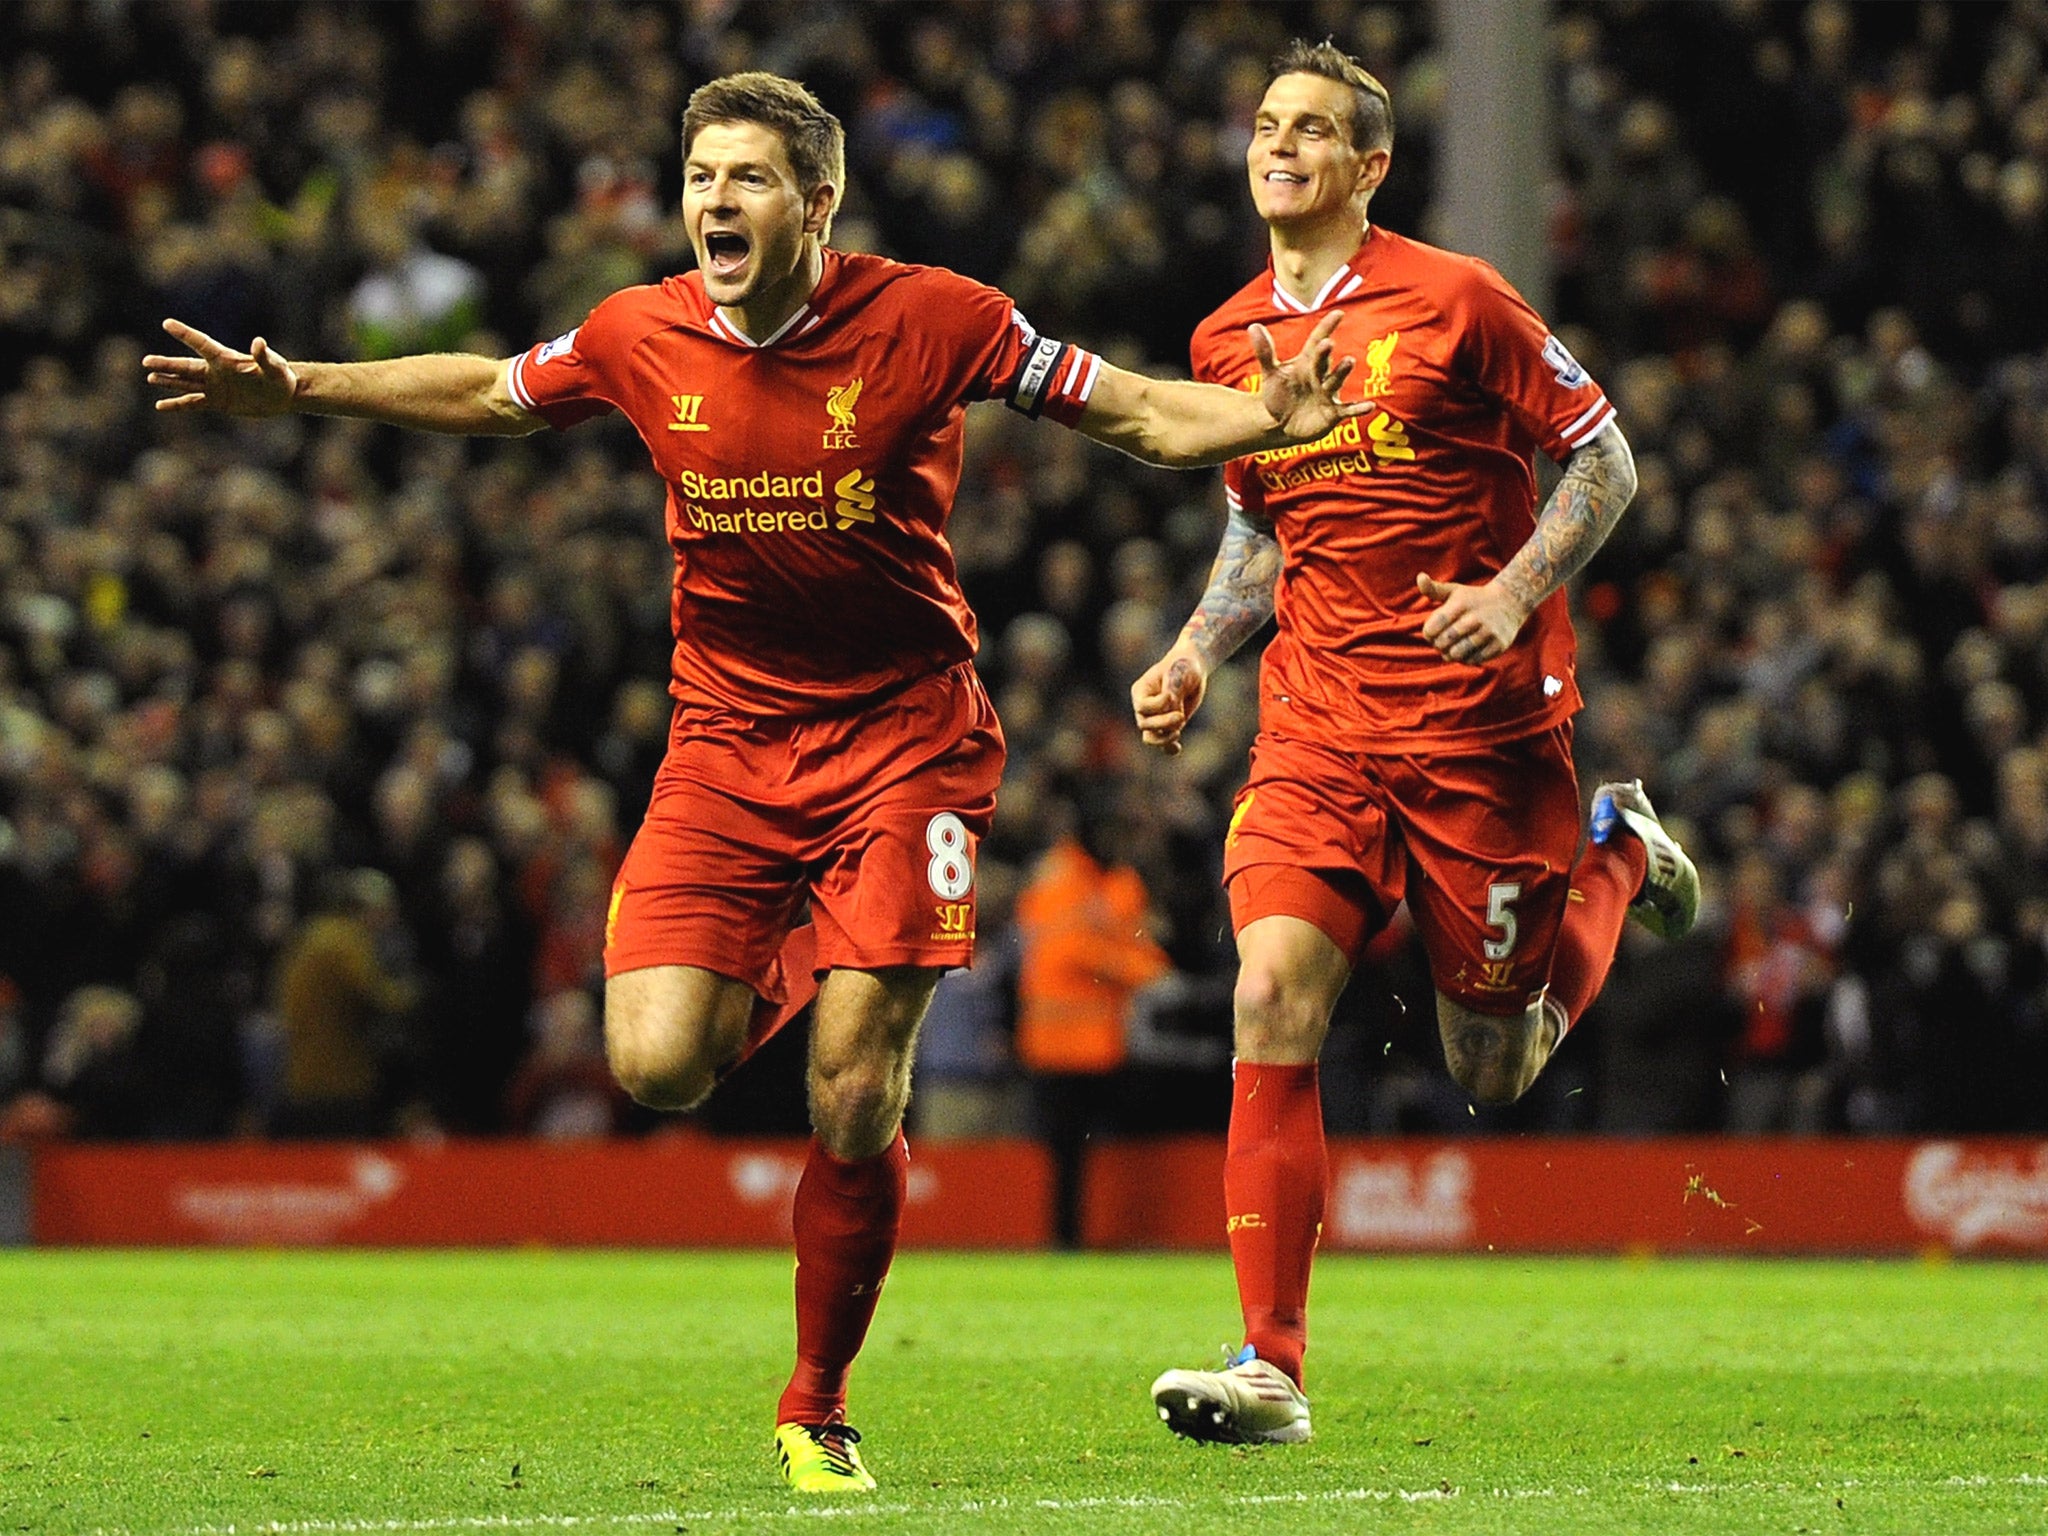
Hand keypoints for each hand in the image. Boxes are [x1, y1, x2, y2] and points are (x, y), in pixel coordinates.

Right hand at [143, 319, 300, 416]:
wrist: (284, 395)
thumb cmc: (281, 377)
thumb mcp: (275, 367)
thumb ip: (264, 356)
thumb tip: (258, 342)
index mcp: (226, 359)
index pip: (201, 344)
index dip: (185, 334)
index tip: (167, 323)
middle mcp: (216, 371)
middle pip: (186, 366)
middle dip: (166, 364)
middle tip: (146, 361)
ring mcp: (215, 387)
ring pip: (186, 383)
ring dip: (168, 380)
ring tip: (150, 377)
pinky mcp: (218, 402)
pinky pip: (193, 403)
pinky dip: (177, 405)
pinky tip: (160, 406)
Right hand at [1131, 645, 1207, 754]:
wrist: (1193, 670)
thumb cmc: (1182, 667)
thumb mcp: (1178, 673)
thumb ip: (1173, 690)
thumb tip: (1172, 708)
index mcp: (1141, 691)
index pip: (1142, 706)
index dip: (1157, 706)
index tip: (1172, 696)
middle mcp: (1144, 707)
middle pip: (1144, 724)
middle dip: (1162, 723)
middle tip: (1181, 717)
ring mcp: (1155, 718)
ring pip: (1150, 737)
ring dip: (1163, 740)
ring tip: (1178, 733)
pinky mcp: (1168, 727)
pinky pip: (1163, 744)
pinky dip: (1169, 748)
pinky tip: (1177, 748)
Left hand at [1252, 312, 1370, 441]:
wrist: (1280, 424)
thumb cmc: (1278, 394)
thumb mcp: (1271, 373)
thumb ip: (1265, 352)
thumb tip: (1253, 326)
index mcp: (1307, 362)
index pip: (1318, 340)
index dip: (1327, 327)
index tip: (1338, 313)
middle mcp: (1320, 375)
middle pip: (1324, 361)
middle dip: (1325, 353)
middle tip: (1328, 343)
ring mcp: (1328, 393)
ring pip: (1336, 381)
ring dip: (1341, 372)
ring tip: (1349, 361)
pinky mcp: (1333, 413)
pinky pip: (1348, 410)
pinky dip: (1359, 408)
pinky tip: (1370, 406)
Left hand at [1417, 572, 1529, 664]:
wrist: (1510, 602)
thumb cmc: (1473, 598)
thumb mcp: (1454, 591)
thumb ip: (1433, 589)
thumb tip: (1420, 577)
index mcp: (1461, 604)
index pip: (1432, 628)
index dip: (1428, 634)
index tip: (1432, 632)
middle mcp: (1476, 617)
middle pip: (1444, 643)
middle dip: (1439, 645)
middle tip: (1442, 643)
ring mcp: (1489, 632)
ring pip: (1458, 654)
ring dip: (1450, 655)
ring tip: (1451, 649)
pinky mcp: (1499, 644)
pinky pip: (1474, 660)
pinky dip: (1466, 659)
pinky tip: (1466, 651)